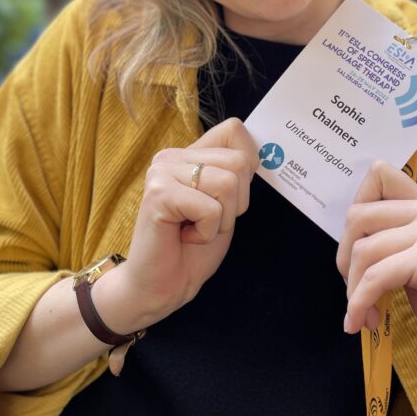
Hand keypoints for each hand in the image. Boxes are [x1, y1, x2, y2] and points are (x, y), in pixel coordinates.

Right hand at [111, 117, 257, 333]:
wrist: (162, 286)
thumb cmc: (193, 248)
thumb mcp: (226, 205)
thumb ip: (236, 174)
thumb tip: (258, 154)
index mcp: (188, 155)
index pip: (233, 129)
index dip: (248, 163)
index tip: (230, 197)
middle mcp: (172, 156)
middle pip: (239, 162)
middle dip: (236, 203)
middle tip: (207, 220)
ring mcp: (162, 171)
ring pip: (228, 184)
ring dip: (221, 219)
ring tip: (195, 229)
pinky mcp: (158, 193)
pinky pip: (210, 208)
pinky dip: (207, 232)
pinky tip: (185, 237)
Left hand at [336, 161, 416, 375]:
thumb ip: (397, 244)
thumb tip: (350, 248)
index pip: (379, 175)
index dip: (356, 209)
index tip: (355, 247)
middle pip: (358, 215)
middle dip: (344, 256)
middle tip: (354, 288)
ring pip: (363, 250)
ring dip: (352, 289)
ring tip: (362, 314)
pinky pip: (376, 277)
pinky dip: (360, 303)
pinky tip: (362, 322)